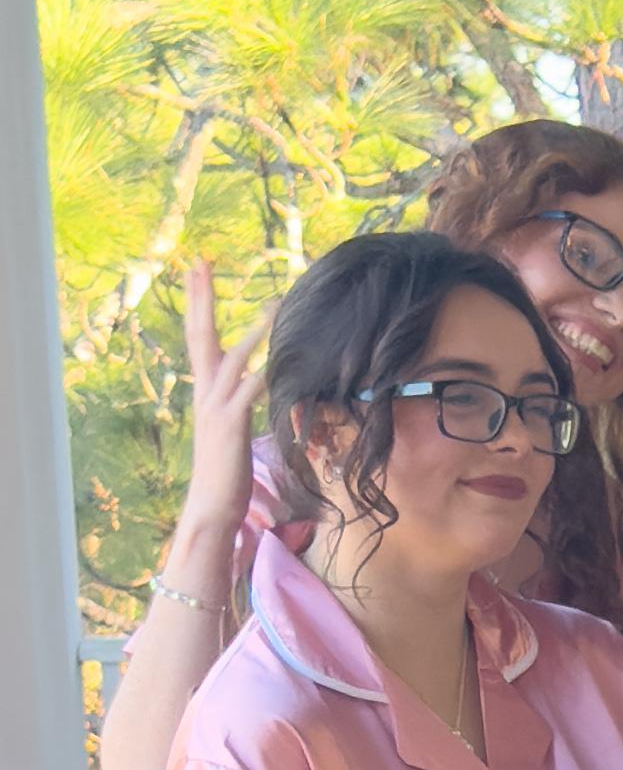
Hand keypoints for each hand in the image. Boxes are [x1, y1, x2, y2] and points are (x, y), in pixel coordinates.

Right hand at [177, 261, 273, 538]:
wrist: (211, 506)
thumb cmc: (226, 472)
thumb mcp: (232, 428)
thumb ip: (240, 402)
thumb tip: (256, 385)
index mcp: (205, 391)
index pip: (199, 338)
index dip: (199, 304)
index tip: (197, 272)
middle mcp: (205, 392)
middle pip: (201, 335)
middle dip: (202, 298)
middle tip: (201, 262)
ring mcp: (217, 407)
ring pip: (232, 359)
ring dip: (253, 331)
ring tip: (271, 304)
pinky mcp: (232, 425)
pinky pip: (250, 392)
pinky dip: (264, 374)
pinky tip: (278, 361)